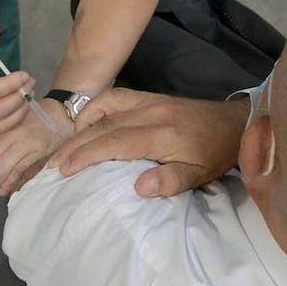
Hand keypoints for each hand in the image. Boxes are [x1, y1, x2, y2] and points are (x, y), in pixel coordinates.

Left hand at [0, 98, 73, 195]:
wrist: (62, 115)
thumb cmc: (34, 121)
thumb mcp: (9, 123)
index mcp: (0, 123)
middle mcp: (10, 130)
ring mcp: (25, 140)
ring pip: (0, 169)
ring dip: (0, 179)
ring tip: (4, 178)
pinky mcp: (39, 150)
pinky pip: (18, 171)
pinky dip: (9, 183)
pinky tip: (6, 188)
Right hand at [50, 88, 249, 196]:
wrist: (233, 123)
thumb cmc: (214, 154)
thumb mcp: (199, 175)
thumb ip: (170, 181)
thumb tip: (139, 188)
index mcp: (159, 134)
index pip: (113, 143)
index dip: (86, 155)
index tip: (64, 170)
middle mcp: (149, 113)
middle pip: (102, 126)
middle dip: (75, 145)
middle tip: (53, 164)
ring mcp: (148, 101)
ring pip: (105, 110)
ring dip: (81, 127)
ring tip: (65, 147)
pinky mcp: (149, 97)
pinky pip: (115, 97)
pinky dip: (96, 108)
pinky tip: (87, 123)